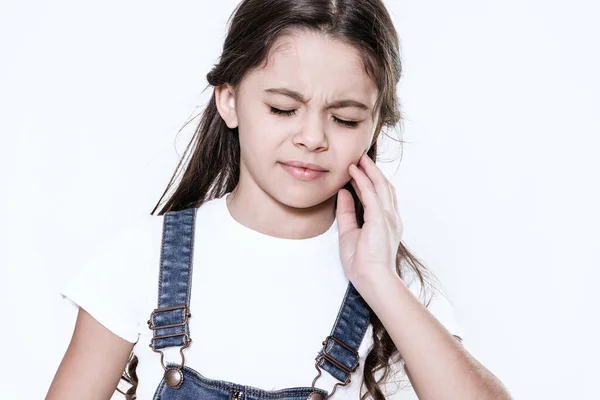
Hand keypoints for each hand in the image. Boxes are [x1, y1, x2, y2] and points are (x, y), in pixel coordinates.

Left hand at [336, 153, 403, 285]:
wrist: (372, 279)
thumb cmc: (362, 263)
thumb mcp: (349, 232)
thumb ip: (347, 212)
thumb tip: (342, 193)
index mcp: (385, 223)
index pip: (379, 196)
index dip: (369, 182)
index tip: (358, 171)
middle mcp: (391, 217)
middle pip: (384, 187)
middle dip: (373, 171)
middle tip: (361, 158)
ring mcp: (388, 217)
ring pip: (381, 186)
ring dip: (369, 171)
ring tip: (359, 159)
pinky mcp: (381, 219)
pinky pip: (372, 194)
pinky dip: (363, 180)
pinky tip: (354, 172)